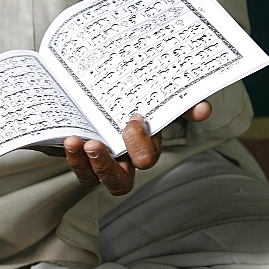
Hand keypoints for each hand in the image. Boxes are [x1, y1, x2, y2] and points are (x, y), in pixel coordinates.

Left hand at [63, 101, 211, 195]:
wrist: (97, 86)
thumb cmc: (135, 95)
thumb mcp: (159, 94)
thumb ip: (182, 101)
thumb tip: (203, 110)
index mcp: (143, 146)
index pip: (147, 158)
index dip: (141, 146)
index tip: (134, 121)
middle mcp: (121, 159)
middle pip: (119, 182)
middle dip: (107, 169)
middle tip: (95, 146)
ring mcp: (96, 158)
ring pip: (91, 178)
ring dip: (82, 164)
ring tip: (75, 142)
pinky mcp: (75, 152)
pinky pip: (73, 164)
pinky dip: (68, 155)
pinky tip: (65, 138)